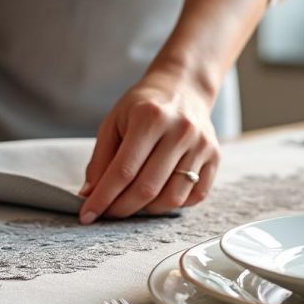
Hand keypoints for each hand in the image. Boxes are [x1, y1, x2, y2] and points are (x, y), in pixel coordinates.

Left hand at [78, 70, 219, 223]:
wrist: (183, 88)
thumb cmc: (142, 106)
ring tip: (131, 203)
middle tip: (107, 213)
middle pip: (147, 188)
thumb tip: (89, 195)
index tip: (88, 215)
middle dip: (121, 208)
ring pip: (172, 198)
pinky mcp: (215, 156)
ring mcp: (201, 145)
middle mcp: (180, 131)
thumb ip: (100, 159)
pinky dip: (173, 204)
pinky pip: (195, 196)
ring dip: (147, 210)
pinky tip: (157, 196)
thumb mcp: (114, 122)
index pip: (123, 171)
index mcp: (150, 118)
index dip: (103, 198)